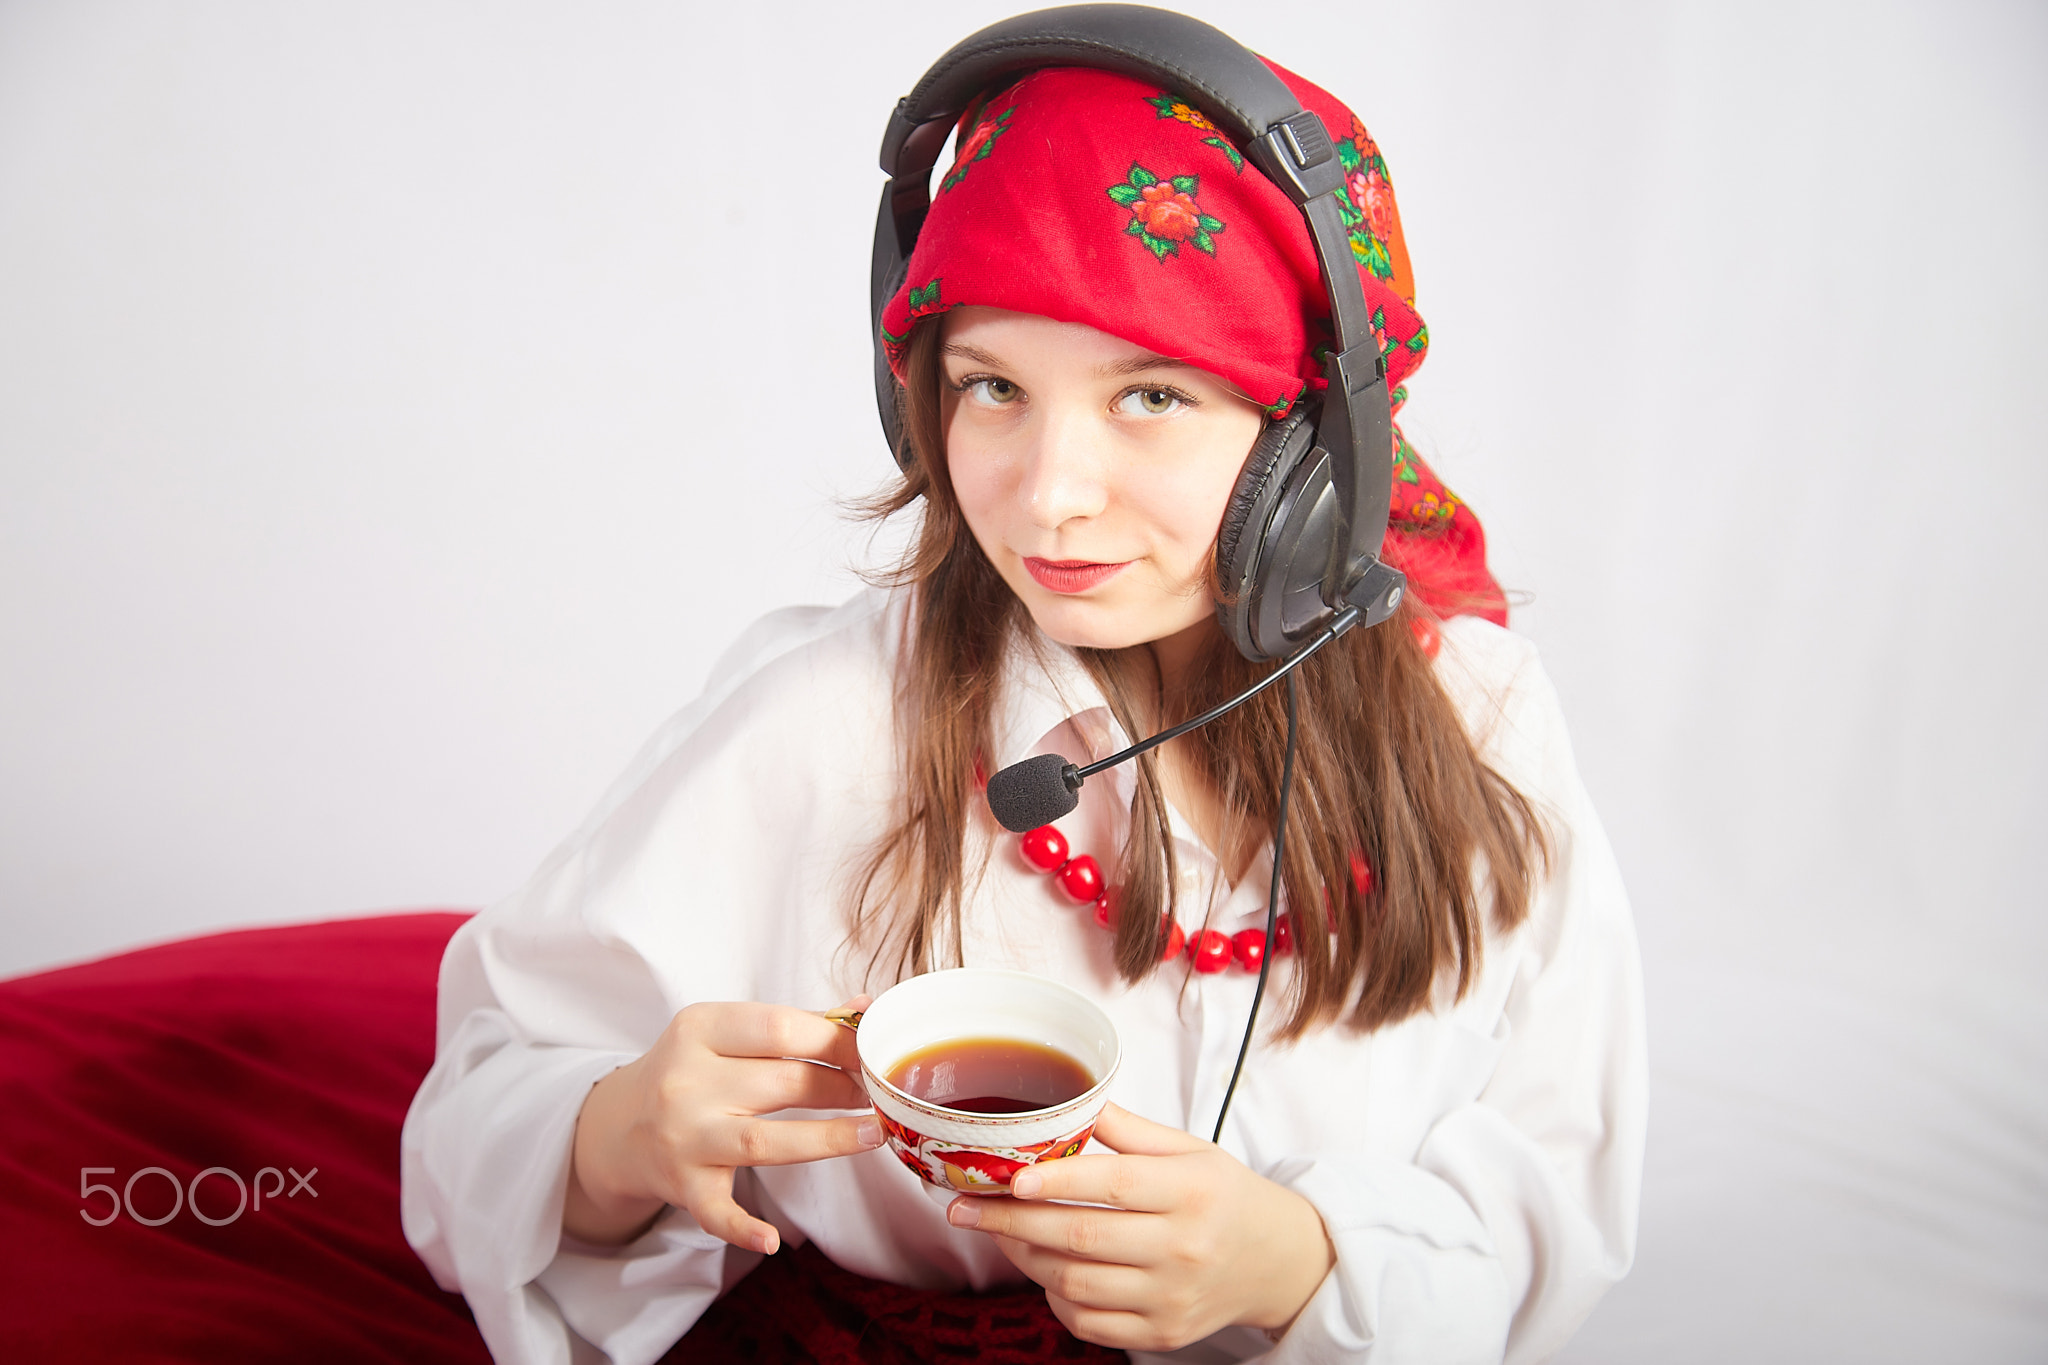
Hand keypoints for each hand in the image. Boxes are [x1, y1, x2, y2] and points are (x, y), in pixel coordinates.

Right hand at [564, 997, 880, 1250]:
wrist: (619, 1127)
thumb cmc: (690, 1070)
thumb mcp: (726, 1033)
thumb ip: (794, 1023)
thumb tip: (865, 1008)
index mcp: (698, 1029)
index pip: (779, 1027)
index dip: (836, 1039)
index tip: (872, 1050)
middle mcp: (685, 1082)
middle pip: (782, 1082)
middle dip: (841, 1086)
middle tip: (877, 1093)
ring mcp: (684, 1137)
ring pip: (764, 1141)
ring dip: (826, 1138)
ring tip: (873, 1134)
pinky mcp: (682, 1185)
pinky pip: (715, 1211)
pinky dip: (742, 1228)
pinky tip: (771, 1241)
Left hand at [945, 1102, 1334, 1351]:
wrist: (1277, 1263)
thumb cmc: (1226, 1197)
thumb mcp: (1191, 1151)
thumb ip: (1131, 1131)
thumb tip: (1075, 1102)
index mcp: (1191, 1191)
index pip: (1113, 1184)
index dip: (1055, 1181)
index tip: (1008, 1176)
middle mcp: (1183, 1248)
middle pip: (1080, 1236)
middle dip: (1011, 1221)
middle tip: (964, 1207)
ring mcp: (1171, 1298)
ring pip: (1074, 1281)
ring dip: (1024, 1256)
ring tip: (998, 1231)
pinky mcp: (1161, 1334)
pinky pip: (1088, 1321)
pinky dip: (1054, 1296)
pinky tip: (1042, 1269)